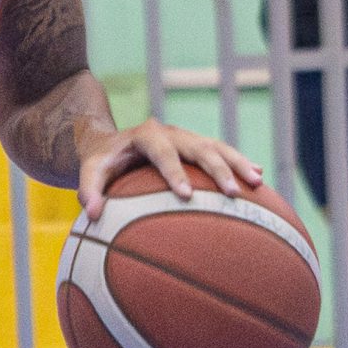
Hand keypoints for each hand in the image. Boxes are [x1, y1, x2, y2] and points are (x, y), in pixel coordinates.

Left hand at [75, 119, 263, 220]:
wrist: (112, 141)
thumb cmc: (101, 161)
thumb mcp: (88, 170)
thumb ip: (89, 189)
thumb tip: (92, 215)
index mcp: (146, 135)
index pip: (162, 152)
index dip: (174, 172)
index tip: (185, 195)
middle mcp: (171, 132)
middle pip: (199, 147)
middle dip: (217, 169)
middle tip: (232, 192)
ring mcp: (187, 137)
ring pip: (217, 147)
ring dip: (238, 163)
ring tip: (257, 182)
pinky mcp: (197, 145)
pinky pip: (222, 153)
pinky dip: (239, 163)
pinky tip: (259, 179)